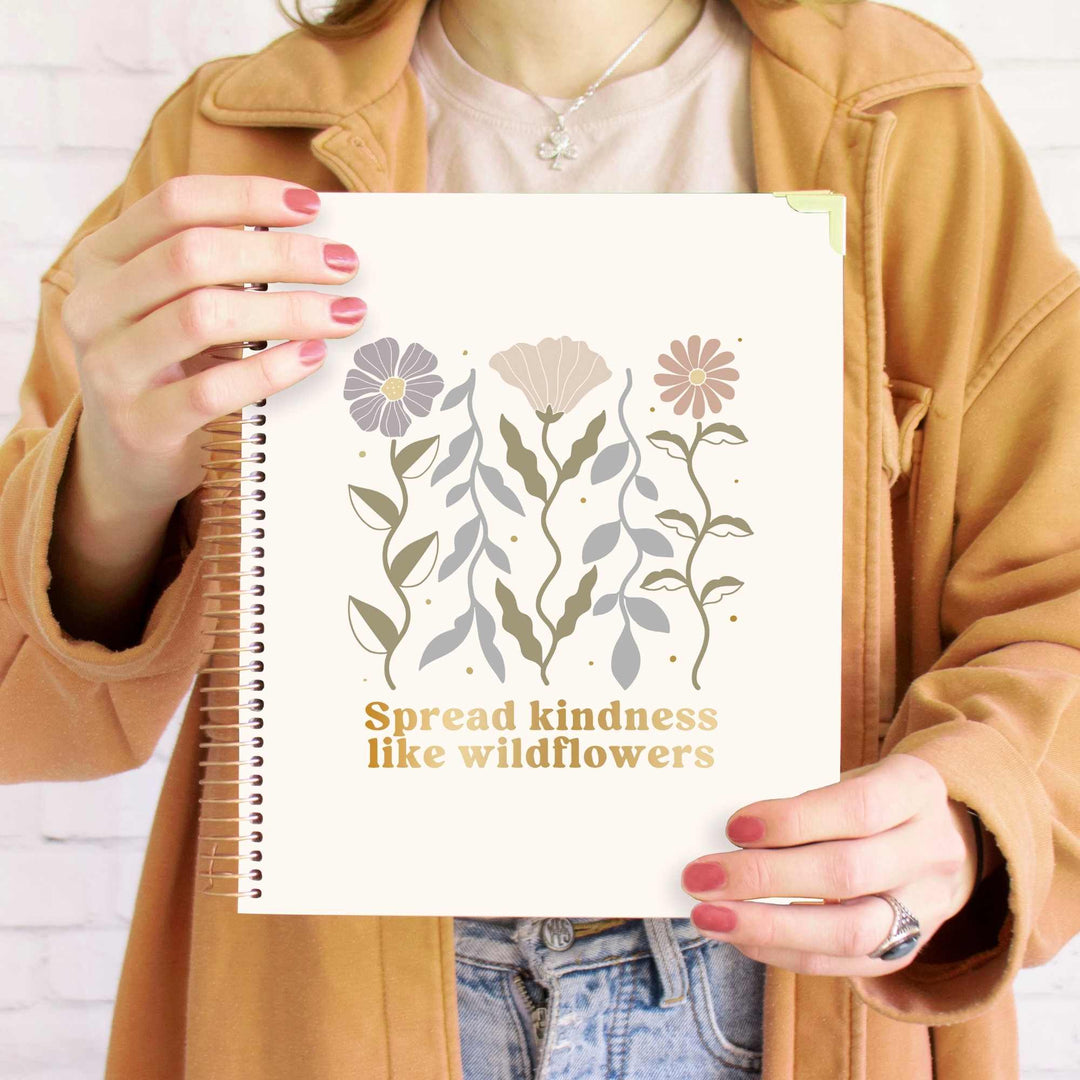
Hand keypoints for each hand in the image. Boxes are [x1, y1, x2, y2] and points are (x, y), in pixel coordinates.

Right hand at [50, 175, 365, 646]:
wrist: (125, 460)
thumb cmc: (171, 369)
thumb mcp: (177, 307)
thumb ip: (222, 269)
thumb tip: (317, 241)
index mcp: (102, 260)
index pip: (175, 203)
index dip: (247, 196)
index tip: (312, 207)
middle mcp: (92, 307)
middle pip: (193, 255)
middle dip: (281, 254)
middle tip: (343, 263)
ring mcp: (110, 369)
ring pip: (203, 316)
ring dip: (287, 310)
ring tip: (342, 313)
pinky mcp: (140, 425)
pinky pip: (212, 390)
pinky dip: (271, 370)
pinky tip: (312, 357)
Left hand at [680, 754, 982, 975]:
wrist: (945, 834)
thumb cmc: (871, 798)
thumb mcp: (852, 777)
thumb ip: (803, 800)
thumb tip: (724, 833)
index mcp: (915, 789)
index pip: (858, 807)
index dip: (793, 820)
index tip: (734, 827)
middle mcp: (931, 850)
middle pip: (846, 872)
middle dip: (764, 878)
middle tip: (700, 875)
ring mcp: (926, 907)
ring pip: (849, 931)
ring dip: (768, 927)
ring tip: (709, 916)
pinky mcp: (907, 951)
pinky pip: (842, 964)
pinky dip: (783, 951)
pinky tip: (739, 936)